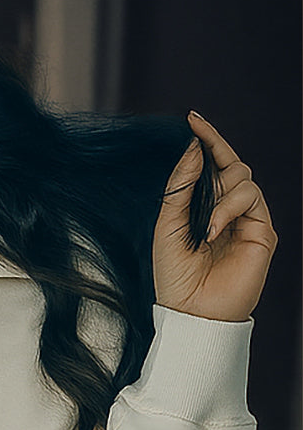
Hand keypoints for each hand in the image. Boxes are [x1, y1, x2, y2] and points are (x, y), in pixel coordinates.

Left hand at [152, 111, 276, 321]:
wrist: (191, 311)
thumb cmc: (175, 276)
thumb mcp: (167, 225)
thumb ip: (179, 187)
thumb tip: (192, 148)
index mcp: (204, 206)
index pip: (212, 165)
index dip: (207, 140)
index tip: (193, 118)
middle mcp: (228, 209)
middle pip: (232, 165)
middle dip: (214, 163)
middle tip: (197, 181)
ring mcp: (248, 219)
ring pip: (244, 178)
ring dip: (220, 193)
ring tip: (204, 224)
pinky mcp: (263, 231)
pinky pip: (251, 199)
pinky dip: (229, 209)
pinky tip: (212, 231)